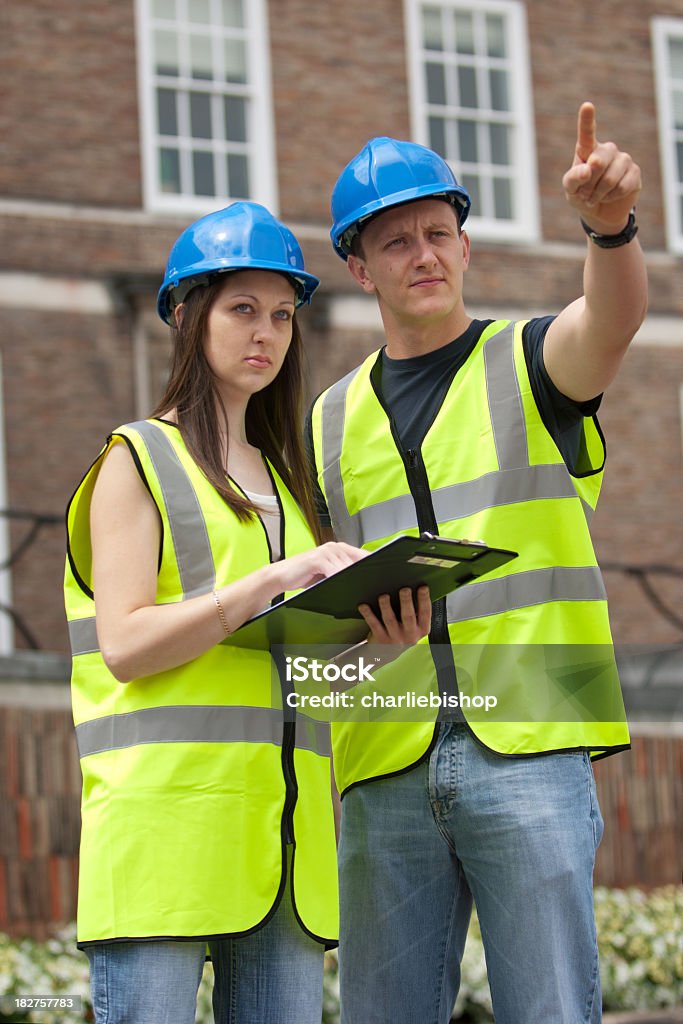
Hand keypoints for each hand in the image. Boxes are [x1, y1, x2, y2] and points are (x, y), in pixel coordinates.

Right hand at [275, 541, 367, 591]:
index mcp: (340, 549)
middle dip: (364, 573)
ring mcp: (326, 551)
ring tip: (357, 587)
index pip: (363, 555)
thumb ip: (343, 572)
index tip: (381, 574)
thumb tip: (363, 581)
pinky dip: (338, 578)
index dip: (373, 564)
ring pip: (347, 566)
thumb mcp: (328, 574)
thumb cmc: (305, 576)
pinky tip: (341, 586)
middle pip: (357, 561)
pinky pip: (334, 570)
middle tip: (372, 584)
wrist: (282, 575)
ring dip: (352, 578)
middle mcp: (335, 547)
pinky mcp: (317, 559)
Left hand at [358, 586, 431, 644]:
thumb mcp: (415, 626)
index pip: (425, 613)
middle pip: (408, 616)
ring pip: (390, 620)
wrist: (388, 653)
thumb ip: (416, 611)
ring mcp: (395, 638)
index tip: (423, 587)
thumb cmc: (403, 632)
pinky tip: (363, 606)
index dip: (424, 599)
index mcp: (421, 629)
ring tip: (384, 596)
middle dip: (406, 602)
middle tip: (405, 589)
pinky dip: (368, 614)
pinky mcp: (380, 639)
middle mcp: (410, 635)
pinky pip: (374, 624)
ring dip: (386, 606)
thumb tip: (414, 586)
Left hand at [562, 102, 640, 234]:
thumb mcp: (571, 189)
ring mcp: (622, 159)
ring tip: (595, 197)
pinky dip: (611, 197)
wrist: (600, 212)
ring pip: (610, 179)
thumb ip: (573, 178)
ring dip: (599, 194)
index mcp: (587, 150)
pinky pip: (622, 187)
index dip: (587, 120)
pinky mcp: (634, 172)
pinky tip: (609, 197)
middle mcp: (606, 150)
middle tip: (585, 193)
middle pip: (598, 163)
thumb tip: (588, 168)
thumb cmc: (581, 195)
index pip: (587, 134)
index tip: (587, 106)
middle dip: (588, 185)